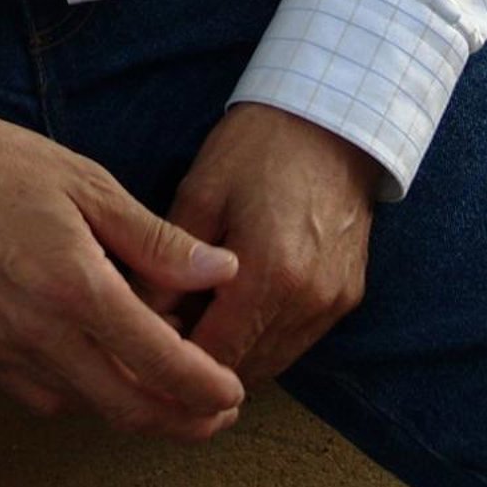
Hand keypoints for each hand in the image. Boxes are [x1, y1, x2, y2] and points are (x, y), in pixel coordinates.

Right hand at [0, 115, 245, 442]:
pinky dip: (83, 396)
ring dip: (134, 409)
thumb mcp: (90, 185)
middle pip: (129, 408)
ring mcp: (4, 352)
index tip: (232, 389)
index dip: (206, 387)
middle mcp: (41, 334)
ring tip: (165, 386)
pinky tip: (99, 369)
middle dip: (183, 420)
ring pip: (87, 408)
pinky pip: (43, 398)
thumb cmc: (2, 165)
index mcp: (77, 287)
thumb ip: (157, 240)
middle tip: (215, 410)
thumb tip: (221, 270)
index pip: (161, 363)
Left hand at [143, 102, 376, 385]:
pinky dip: (265, 337)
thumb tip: (138, 314)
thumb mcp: (201, 192)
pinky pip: (297, 339)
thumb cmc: (257, 146)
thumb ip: (171, 261)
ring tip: (198, 316)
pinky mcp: (348, 297)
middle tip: (165, 328)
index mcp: (269, 273)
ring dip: (235, 353)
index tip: (144, 339)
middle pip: (244, 367)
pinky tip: (238, 307)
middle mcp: (308, 301)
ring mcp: (333, 304)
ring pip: (273, 361)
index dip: (174, 357)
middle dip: (201, 359)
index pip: (214, 356)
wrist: (330, 118)